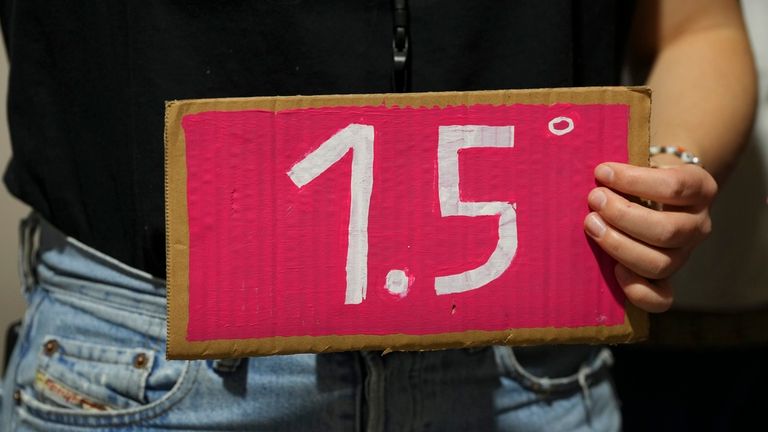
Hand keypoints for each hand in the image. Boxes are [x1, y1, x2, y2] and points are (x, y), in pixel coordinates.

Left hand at [583, 162, 716, 312]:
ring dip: (619, 245)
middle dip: (622, 215)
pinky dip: (637, 289)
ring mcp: (685, 254)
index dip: (634, 180)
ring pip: (660, 263)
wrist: (655, 194)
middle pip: (666, 231)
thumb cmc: (641, 176)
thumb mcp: (642, 164)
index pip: (673, 187)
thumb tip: (595, 175)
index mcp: (699, 188)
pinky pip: (661, 298)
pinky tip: (615, 270)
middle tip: (594, 199)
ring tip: (591, 224)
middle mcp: (698, 224)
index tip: (603, 172)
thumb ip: (625, 171)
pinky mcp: (668, 278)